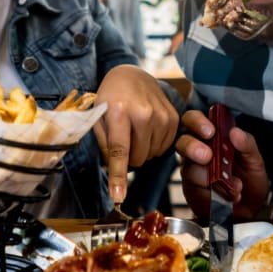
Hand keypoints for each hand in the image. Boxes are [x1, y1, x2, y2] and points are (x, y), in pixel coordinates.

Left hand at [93, 65, 179, 203]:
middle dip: (128, 157)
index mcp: (119, 111)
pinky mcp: (174, 118)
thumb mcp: (98, 117)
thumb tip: (113, 173)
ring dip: (141, 150)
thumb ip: (103, 144)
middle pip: (138, 158)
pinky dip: (153, 145)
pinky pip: (164, 148)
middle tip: (122, 139)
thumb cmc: (111, 98)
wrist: (132, 75)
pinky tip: (147, 129)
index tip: (118, 196)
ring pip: (151, 155)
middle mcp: (144, 113)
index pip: (119, 151)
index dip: (118, 176)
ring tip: (134, 130)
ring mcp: (162, 115)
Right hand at [175, 109, 269, 220]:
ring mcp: (193, 171)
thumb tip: (235, 132)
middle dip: (192, 146)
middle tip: (208, 156)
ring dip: (209, 176)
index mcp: (212, 137)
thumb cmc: (249, 180)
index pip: (195, 121)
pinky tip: (229, 195)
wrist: (249, 210)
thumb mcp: (255, 160)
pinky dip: (214, 192)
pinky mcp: (192, 191)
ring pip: (189, 168)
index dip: (198, 122)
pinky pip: (196, 190)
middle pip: (183, 141)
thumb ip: (247, 144)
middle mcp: (198, 151)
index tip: (210, 130)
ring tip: (232, 184)